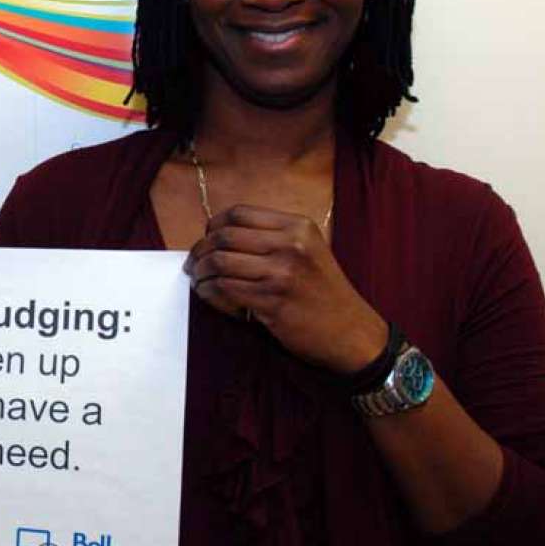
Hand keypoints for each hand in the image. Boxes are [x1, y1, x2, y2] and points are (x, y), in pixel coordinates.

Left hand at [184, 205, 387, 373]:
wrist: (351, 332)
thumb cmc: (324, 293)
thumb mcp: (307, 251)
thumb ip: (271, 239)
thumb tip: (218, 237)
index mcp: (298, 226)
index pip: (238, 213)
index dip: (213, 226)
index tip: (206, 240)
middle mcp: (290, 244)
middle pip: (224, 236)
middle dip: (200, 250)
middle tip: (193, 264)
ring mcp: (281, 273)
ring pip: (219, 262)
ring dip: (200, 273)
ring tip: (198, 280)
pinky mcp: (271, 301)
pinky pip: (224, 289)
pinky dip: (208, 292)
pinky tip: (208, 295)